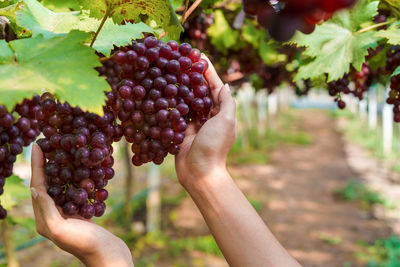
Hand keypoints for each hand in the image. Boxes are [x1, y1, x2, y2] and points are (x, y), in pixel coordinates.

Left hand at [30, 144, 133, 266]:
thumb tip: (35, 189)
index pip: (38, 186)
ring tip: (64, 152)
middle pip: (48, 183)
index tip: (38, 145)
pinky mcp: (80, 213)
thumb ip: (47, 210)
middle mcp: (53, 215)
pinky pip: (76, 191)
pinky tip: (83, 168)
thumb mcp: (61, 229)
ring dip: (62, 168)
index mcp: (45, 219)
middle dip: (47, 164)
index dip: (37, 165)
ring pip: (62, 186)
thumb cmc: (85, 244)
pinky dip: (77, 178)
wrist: (109, 254)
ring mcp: (68, 213)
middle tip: (50, 144)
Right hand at [175, 55, 236, 188]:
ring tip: (171, 71)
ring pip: (187, 100)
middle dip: (192, 76)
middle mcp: (209, 116)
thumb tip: (225, 85)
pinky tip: (163, 91)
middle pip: (200, 91)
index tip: (199, 55)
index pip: (215, 86)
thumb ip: (226, 102)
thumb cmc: (215, 146)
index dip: (208, 71)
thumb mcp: (226, 121)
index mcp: (221, 112)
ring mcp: (194, 123)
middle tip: (181, 60)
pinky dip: (172, 103)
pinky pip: (177, 113)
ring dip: (181, 87)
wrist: (200, 173)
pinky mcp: (182, 131)